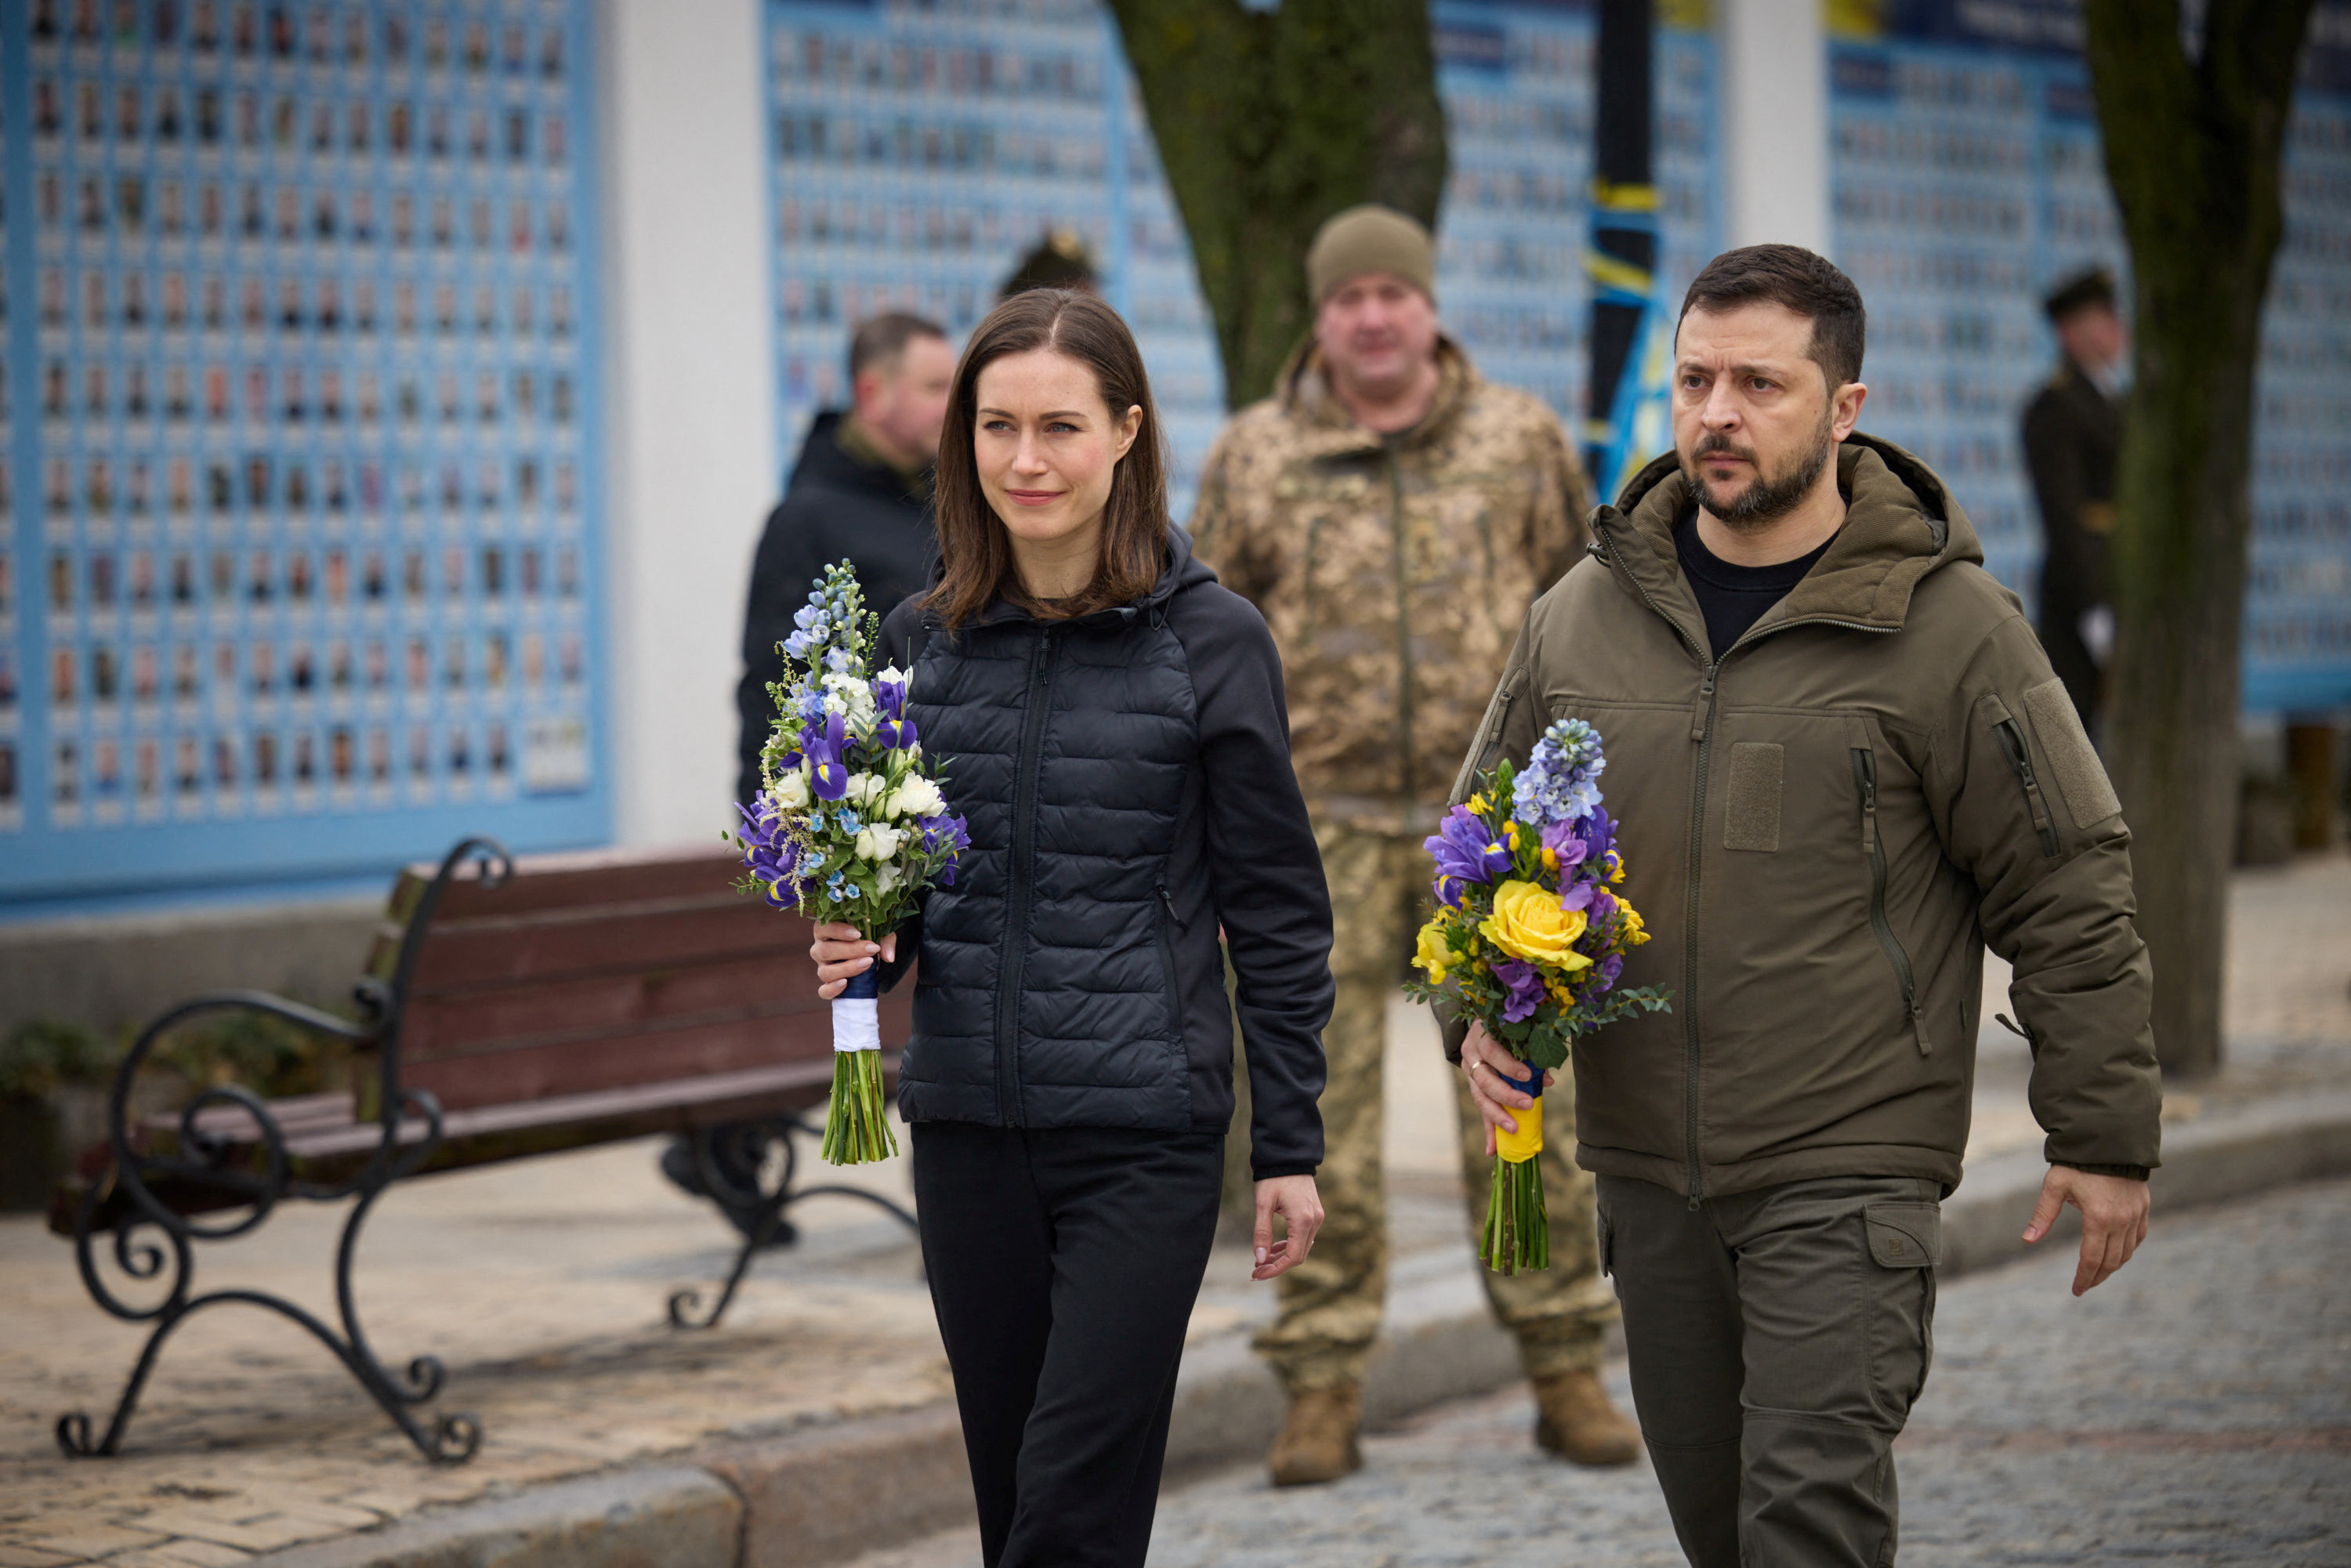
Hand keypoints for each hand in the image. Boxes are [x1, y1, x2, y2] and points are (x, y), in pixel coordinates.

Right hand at [810, 922, 893, 999]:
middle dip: (850, 951)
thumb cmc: (869, 938)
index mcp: (825, 931)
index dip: (838, 931)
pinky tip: (845, 983)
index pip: (824, 928)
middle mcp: (819, 949)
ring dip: (847, 969)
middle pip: (826, 951)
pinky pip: (823, 991)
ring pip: (825, 972)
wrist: (869, 955)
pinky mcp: (827, 983)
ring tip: (868, 964)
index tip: (858, 934)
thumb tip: (888, 957)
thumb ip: (885, 941)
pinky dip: (832, 989)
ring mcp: (822, 967)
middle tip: (872, 950)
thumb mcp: (879, 933)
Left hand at [1251, 1175, 1323, 1281]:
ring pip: (1302, 1248)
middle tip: (1256, 1271)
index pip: (1292, 1257)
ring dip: (1282, 1256)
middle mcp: (1315, 1221)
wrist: (1289, 1155)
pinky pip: (1304, 1237)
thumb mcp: (1263, 1204)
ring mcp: (1317, 1217)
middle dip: (1277, 1266)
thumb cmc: (1274, 1177)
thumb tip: (1260, 1259)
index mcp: (1303, 1220)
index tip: (1257, 1274)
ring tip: (1262, 1260)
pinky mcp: (1315, 1213)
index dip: (1275, 1269)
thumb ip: (1262, 1233)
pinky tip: (1274, 1247)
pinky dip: (1290, 1245)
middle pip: (1298, 1256)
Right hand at [1460, 1023, 1555, 1158]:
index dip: (1508, 1065)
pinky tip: (1492, 1150)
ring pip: (1480, 1097)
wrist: (1479, 1029)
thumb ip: (1530, 1055)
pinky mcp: (1472, 1087)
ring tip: (1513, 1129)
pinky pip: (1481, 1111)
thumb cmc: (1503, 1031)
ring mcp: (1469, 1072)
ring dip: (1497, 1116)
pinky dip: (1488, 1131)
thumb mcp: (1514, 1036)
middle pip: (1484, 1080)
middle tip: (1527, 1105)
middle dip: (1506, 1095)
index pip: (1492, 1051)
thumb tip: (1547, 1080)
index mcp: (1481, 1037)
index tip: (1528, 1076)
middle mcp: (1471, 1056)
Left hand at [2022, 1165, 2149, 1295]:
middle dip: (2097, 1277)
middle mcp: (2121, 1221)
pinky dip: (2128, 1250)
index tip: (2076, 1290)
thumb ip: (2042, 1214)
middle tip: (2085, 1286)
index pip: (2092, 1259)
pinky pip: (2139, 1237)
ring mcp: (2135, 1215)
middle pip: (2111, 1261)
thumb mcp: (2055, 1186)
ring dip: (2113, 1267)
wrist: (2110, 1140)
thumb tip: (2027, 1240)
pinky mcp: (2143, 1207)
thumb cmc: (2078, 1162)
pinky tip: (2118, 1254)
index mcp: (2099, 1218)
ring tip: (2098, 1274)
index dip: (2084, 1278)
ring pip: (2127, 1252)